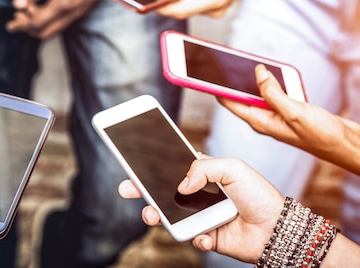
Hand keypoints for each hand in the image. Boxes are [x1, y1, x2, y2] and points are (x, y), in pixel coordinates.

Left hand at [5, 0, 104, 38]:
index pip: (36, 24)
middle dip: (28, 27)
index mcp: (63, 5)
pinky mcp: (82, 10)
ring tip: (28, 11)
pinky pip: (62, 23)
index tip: (11, 24)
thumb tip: (18, 3)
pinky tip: (43, 8)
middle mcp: (71, 14)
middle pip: (44, 32)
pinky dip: (49, 20)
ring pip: (53, 29)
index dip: (21, 25)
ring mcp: (78, 14)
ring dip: (39, 24)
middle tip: (17, 18)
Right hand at [119, 157, 284, 262]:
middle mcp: (197, 195)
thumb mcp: (232, 168)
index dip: (151, 168)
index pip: (171, 168)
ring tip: (153, 216)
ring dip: (157, 216)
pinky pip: (189, 238)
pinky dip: (195, 237)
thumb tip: (181, 185)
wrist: (277, 229)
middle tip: (128, 189)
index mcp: (202, 174)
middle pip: (162, 192)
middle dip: (142, 191)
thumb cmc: (259, 194)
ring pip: (168, 216)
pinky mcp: (205, 236)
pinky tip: (206, 234)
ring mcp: (199, 216)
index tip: (133, 167)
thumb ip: (203, 168)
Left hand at [220, 65, 359, 174]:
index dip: (215, 87)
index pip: (228, 101)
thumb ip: (273, 93)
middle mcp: (263, 118)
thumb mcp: (294, 111)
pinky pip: (273, 92)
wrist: (345, 144)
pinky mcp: (287, 109)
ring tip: (239, 61)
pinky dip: (270, 81)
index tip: (203, 73)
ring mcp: (275, 114)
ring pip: (257, 92)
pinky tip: (270, 71)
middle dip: (229, 79)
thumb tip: (257, 73)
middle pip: (239, 95)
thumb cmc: (321, 135)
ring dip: (251, 78)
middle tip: (219, 59)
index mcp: (259, 121)